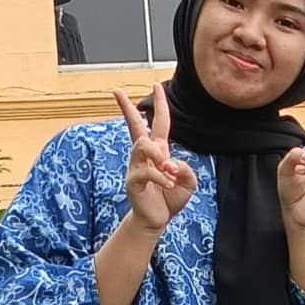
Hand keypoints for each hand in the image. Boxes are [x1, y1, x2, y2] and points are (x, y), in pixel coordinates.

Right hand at [114, 83, 197, 232]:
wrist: (156, 219)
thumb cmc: (170, 198)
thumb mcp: (188, 182)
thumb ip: (186, 169)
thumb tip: (170, 164)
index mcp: (158, 150)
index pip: (158, 122)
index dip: (159, 104)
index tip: (156, 85)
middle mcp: (144, 154)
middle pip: (134, 125)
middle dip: (126, 107)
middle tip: (116, 91)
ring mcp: (136, 166)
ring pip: (142, 145)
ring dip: (158, 155)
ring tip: (168, 171)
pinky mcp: (133, 181)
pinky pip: (146, 171)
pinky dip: (161, 178)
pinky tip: (168, 185)